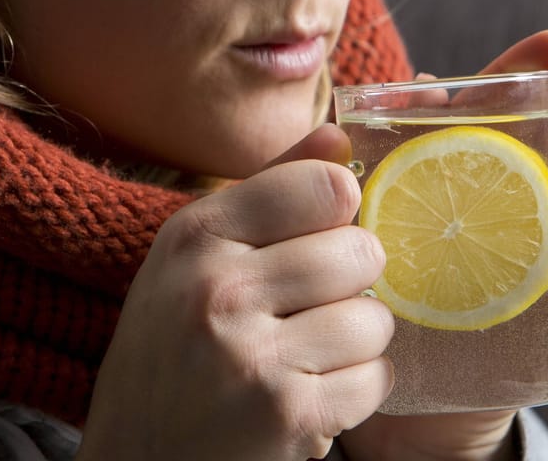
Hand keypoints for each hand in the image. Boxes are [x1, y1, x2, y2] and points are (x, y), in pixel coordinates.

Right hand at [78, 125, 396, 460]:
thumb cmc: (172, 352)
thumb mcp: (195, 260)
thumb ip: (271, 190)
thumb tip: (341, 135)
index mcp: (195, 235)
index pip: (324, 185)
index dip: (339, 214)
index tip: (318, 240)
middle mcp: (217, 286)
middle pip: (360, 250)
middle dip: (351, 285)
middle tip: (309, 311)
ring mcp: (251, 353)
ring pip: (374, 319)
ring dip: (355, 345)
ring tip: (306, 358)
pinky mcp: (288, 413)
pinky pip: (375, 378)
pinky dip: (355, 393)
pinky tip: (309, 396)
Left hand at [339, 30, 547, 460]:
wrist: (405, 395)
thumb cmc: (383, 296)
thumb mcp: (368, 223)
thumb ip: (368, 165)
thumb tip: (382, 106)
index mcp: (462, 177)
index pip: (496, 114)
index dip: (522, 75)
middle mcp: (508, 204)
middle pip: (546, 139)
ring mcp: (539, 246)